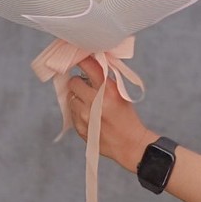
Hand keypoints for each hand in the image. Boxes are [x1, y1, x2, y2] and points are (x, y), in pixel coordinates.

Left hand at [68, 56, 157, 171]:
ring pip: (70, 98)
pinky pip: (71, 113)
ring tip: (88, 103)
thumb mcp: (119, 93)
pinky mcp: (80, 128)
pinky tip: (89, 115)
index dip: (81, 60)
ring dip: (77, 98)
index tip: (78, 57)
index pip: (88, 66)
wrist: (129, 143)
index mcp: (108, 89)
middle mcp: (95, 101)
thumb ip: (104, 79)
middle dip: (78, 83)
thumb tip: (89, 62)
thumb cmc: (126, 115)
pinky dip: (77, 112)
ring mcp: (86, 116)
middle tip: (85, 86)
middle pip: (73, 82)